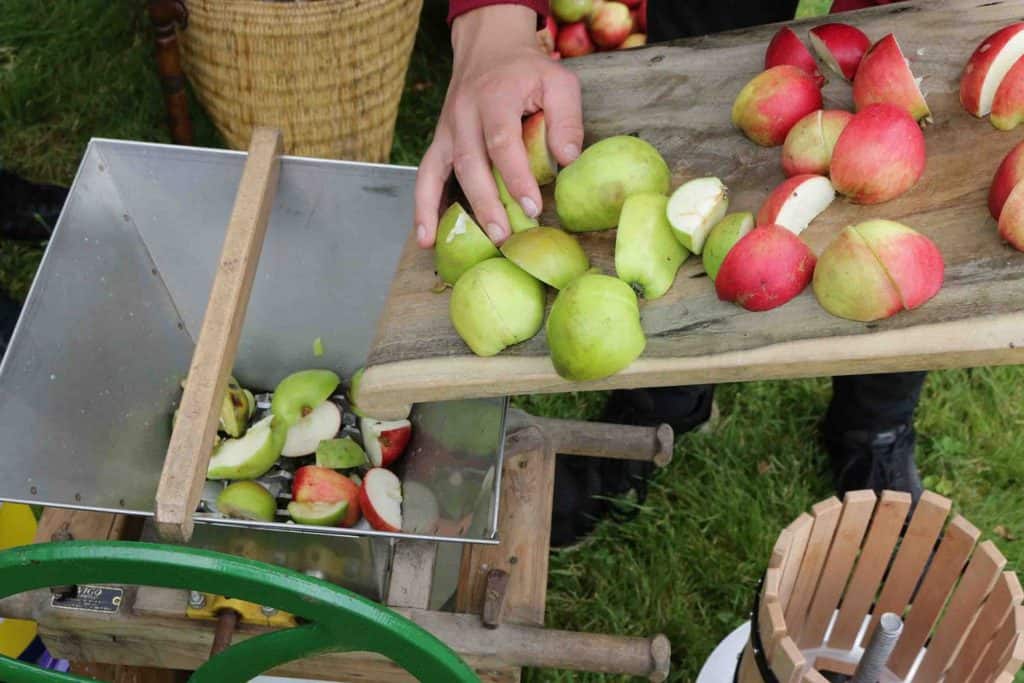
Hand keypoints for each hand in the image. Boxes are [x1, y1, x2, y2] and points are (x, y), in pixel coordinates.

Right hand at [414, 5, 583, 247]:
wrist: (489, 47)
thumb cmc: (527, 70)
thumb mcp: (557, 81)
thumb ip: (566, 118)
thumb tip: (568, 160)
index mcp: (495, 98)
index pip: (502, 143)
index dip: (516, 177)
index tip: (533, 207)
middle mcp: (464, 114)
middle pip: (470, 164)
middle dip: (486, 203)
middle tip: (504, 235)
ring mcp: (447, 129)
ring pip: (442, 172)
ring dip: (448, 211)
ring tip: (456, 243)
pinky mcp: (439, 142)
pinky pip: (425, 176)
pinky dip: (423, 207)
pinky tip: (426, 237)